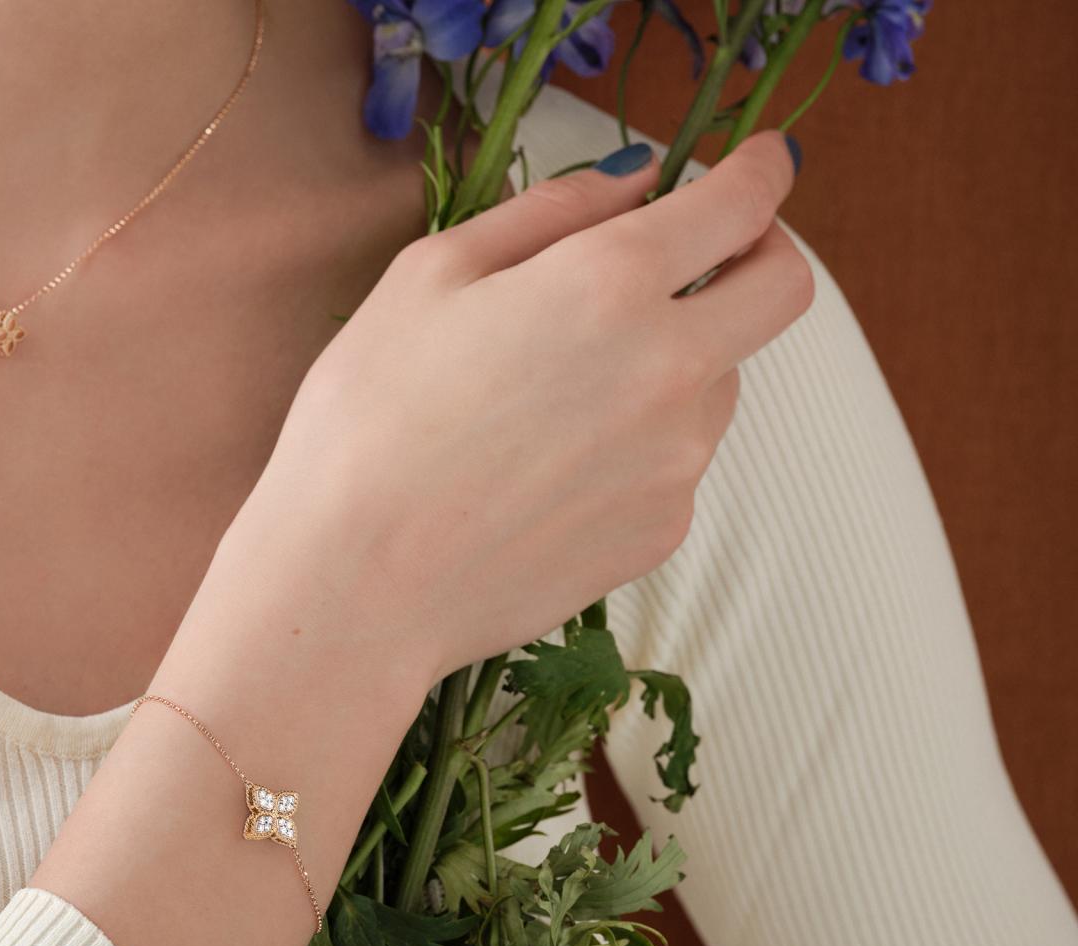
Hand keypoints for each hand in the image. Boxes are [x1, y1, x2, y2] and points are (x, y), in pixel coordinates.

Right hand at [244, 129, 811, 690]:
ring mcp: (676, 464)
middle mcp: (670, 372)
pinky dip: (643, 445)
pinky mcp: (660, 533)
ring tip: (568, 395)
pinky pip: (679, 464)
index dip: (760, 173)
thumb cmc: (366, 422)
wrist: (358, 586)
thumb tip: (636, 181)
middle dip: (761, 256)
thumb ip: (549, 212)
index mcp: (611, 285)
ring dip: (680, 361)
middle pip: (783, 292)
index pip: (743, 205)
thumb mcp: (430, 277)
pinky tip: (554, 469)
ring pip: (722, 383)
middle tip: (701, 261)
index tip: (758, 164)